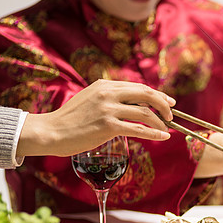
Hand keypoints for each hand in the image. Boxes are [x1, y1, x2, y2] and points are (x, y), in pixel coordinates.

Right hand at [19, 79, 174, 158]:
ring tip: (166, 129)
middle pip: (146, 94)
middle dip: (163, 104)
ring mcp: (108, 109)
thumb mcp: (90, 99)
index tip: (169, 102)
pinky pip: (139, 129)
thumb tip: (133, 104)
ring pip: (145, 113)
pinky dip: (154, 133)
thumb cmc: (71, 120)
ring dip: (160, 122)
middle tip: (171, 115)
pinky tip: (162, 137)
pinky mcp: (108, 126)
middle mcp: (108, 93)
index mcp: (105, 85)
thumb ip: (110, 98)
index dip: (157, 95)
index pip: (139, 87)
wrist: (51, 131)